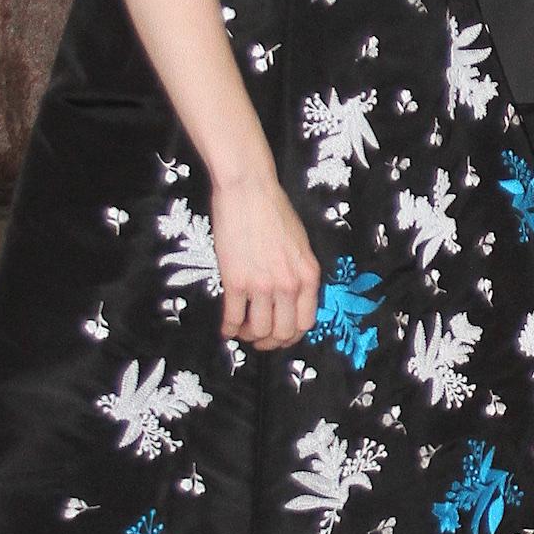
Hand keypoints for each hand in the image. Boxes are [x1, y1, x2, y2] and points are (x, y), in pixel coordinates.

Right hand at [211, 175, 320, 350]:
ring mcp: (261, 285)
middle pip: (282, 332)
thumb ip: (299, 273)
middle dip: (270, 342)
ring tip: (241, 330)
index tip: (280, 336)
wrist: (249, 191)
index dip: (291, 336)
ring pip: (257, 329)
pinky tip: (226, 327)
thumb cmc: (274, 211)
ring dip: (248, 335)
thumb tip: (291, 299)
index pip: (306, 322)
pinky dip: (228, 328)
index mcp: (308, 276)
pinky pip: (232, 317)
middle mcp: (288, 285)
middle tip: (259, 338)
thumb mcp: (300, 245)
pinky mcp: (235, 281)